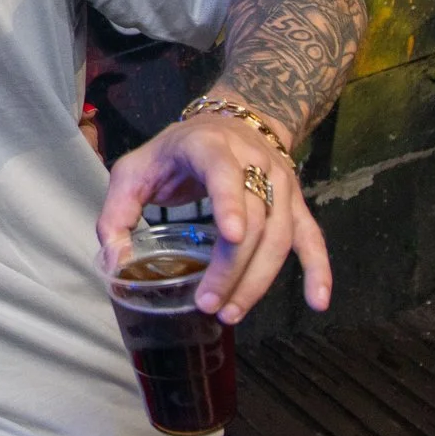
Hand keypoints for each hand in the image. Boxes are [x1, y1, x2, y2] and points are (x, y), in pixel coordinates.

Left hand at [96, 107, 330, 323]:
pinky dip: (319, 270)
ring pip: (280, 235)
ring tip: (231, 312)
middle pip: (254, 219)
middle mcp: (253, 162)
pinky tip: (317, 302)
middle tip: (208, 303)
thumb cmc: (175, 153)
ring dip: (258, 280)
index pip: (224, 172)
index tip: (232, 236)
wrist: (229, 122)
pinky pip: (312, 238)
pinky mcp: (295, 203)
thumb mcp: (134, 171)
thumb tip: (115, 263)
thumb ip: (116, 214)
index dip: (229, 203)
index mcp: (208, 147)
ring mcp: (280, 183)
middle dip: (232, 267)